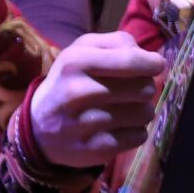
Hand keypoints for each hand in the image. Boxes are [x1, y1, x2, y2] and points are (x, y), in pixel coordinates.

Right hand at [29, 31, 165, 168]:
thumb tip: (150, 57)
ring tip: (125, 109)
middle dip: (145, 88)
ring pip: (145, 114)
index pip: (133, 60)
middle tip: (131, 91)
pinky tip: (119, 127)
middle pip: (145, 88)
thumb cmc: (69, 81)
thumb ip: (117, 43)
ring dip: (141, 110)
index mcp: (77, 61)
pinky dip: (135, 131)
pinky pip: (139, 136)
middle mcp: (80, 92)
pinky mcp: (96, 149)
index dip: (153, 63)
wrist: (38, 127)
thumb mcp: (83, 50)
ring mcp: (87, 123)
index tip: (155, 66)